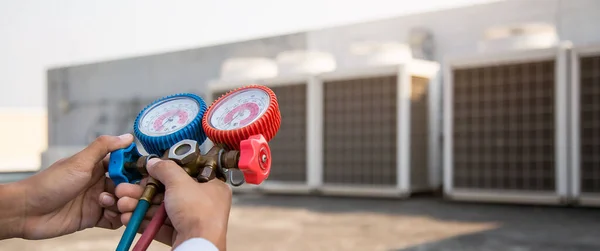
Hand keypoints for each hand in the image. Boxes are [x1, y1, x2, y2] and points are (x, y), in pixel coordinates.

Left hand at [0, 134, 133, 239]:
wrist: (27, 211)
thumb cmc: (49, 183)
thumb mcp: (79, 162)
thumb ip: (104, 147)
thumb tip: (127, 136)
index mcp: (98, 166)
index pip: (125, 166)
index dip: (135, 170)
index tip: (142, 173)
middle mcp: (100, 182)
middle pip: (128, 186)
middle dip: (130, 190)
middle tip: (121, 192)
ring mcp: (97, 201)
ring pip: (123, 203)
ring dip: (122, 205)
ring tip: (109, 204)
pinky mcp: (93, 218)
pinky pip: (115, 220)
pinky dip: (117, 219)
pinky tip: (109, 215)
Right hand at [116, 158, 231, 249]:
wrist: (198, 245)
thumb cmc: (199, 213)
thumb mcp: (180, 182)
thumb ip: (166, 169)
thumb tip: (155, 163)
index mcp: (212, 186)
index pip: (187, 173)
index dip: (166, 172)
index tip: (149, 172)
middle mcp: (204, 203)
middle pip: (169, 193)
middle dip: (144, 192)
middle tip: (125, 190)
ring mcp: (192, 220)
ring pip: (162, 210)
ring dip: (140, 206)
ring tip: (122, 204)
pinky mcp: (181, 235)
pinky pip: (160, 226)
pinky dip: (144, 222)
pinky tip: (129, 218)